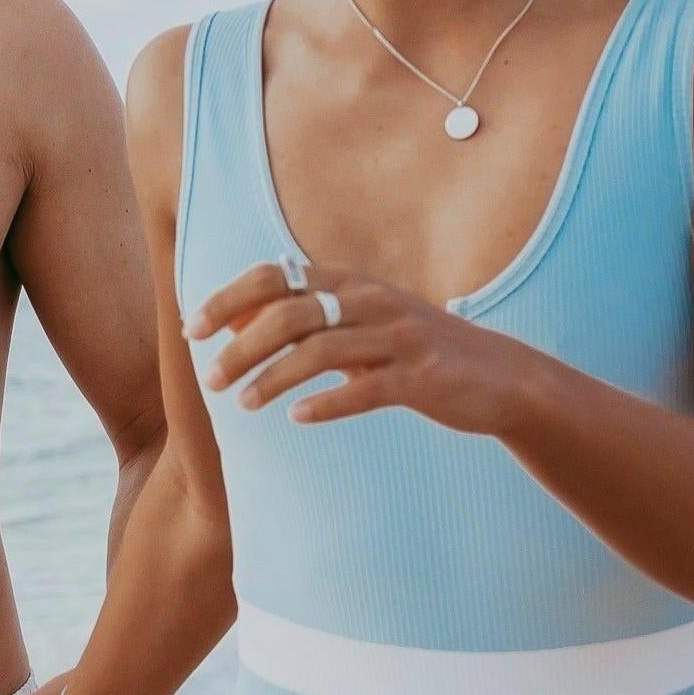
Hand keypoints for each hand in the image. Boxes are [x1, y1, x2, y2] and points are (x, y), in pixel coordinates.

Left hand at [189, 258, 531, 434]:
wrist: (499, 377)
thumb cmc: (416, 353)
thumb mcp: (361, 326)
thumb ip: (307, 320)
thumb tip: (237, 319)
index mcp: (352, 284)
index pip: (277, 276)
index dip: (230, 298)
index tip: (194, 328)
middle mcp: (373, 302)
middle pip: (290, 313)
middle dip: (241, 345)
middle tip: (209, 379)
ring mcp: (399, 339)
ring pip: (321, 351)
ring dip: (273, 378)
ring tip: (242, 404)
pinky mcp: (421, 377)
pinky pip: (366, 389)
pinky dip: (328, 404)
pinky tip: (298, 419)